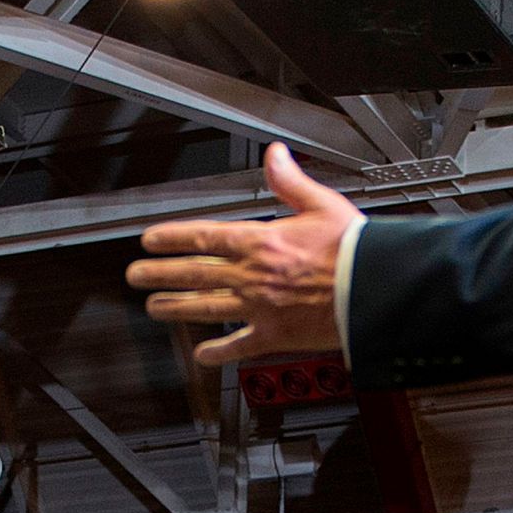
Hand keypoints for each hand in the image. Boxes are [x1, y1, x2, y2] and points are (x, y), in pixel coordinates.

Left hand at [130, 144, 360, 365]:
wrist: (376, 291)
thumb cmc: (356, 252)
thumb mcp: (323, 205)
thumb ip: (291, 182)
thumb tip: (274, 156)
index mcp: (261, 241)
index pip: (202, 238)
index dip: (171, 238)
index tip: (150, 240)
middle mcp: (252, 276)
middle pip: (193, 273)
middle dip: (159, 273)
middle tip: (136, 275)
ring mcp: (260, 308)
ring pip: (205, 308)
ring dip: (175, 308)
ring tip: (154, 308)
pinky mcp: (276, 336)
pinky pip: (239, 346)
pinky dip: (218, 353)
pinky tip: (203, 356)